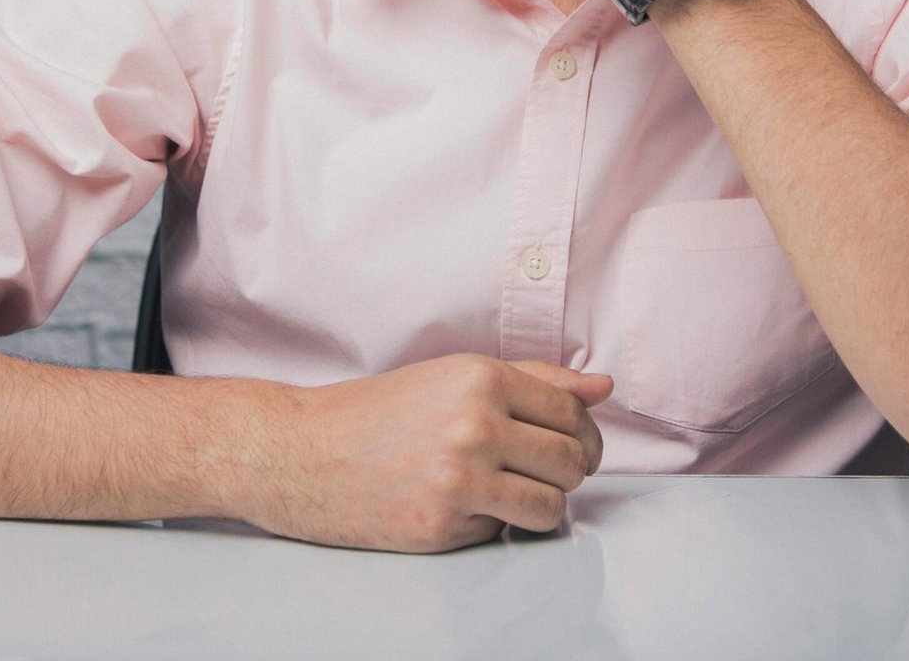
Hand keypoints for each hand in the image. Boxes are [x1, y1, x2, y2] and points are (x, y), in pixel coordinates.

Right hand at [241, 353, 613, 552]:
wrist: (304, 451)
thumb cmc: (380, 411)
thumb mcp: (454, 375)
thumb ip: (534, 379)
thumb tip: (604, 386)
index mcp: (481, 377)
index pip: (572, 412)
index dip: (581, 433)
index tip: (570, 444)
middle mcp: (476, 423)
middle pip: (571, 461)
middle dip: (564, 471)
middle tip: (536, 471)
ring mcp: (460, 479)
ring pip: (552, 505)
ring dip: (540, 505)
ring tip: (505, 492)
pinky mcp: (443, 527)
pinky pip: (504, 533)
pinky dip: (493, 524)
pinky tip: (461, 507)